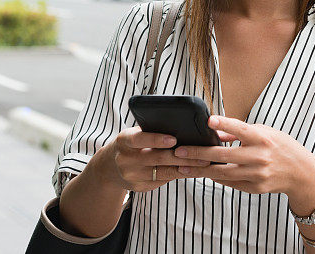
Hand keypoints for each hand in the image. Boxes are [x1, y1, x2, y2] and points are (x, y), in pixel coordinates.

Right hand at [98, 125, 238, 192]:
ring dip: (186, 168)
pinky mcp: (139, 187)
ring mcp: (132, 176)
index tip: (174, 139)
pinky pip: (163, 181)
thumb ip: (152, 131)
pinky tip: (194, 171)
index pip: (140, 138)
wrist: (109, 168)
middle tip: (204, 153)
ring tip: (204, 163)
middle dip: (183, 156)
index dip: (157, 139)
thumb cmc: (131, 144)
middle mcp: (125, 160)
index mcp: (124, 141)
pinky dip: (179, 175)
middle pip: (158, 158)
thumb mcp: (134, 134)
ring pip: (164, 172)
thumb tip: (184, 126)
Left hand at [172, 115, 314, 196]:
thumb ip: (240, 133)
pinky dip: (215, 177)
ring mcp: (257, 174)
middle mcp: (259, 157)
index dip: (225, 124)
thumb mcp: (265, 132)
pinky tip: (202, 172)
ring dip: (200, 169)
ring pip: (221, 173)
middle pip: (224, 155)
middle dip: (198, 153)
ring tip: (182, 166)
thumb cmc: (281, 147)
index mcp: (263, 138)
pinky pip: (229, 182)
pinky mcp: (255, 187)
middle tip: (179, 151)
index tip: (209, 120)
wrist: (301, 173)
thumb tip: (216, 132)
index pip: (241, 129)